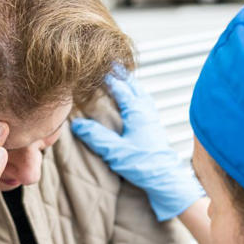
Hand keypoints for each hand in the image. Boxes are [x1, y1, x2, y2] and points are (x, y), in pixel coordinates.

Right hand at [71, 72, 203, 220]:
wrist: (166, 180)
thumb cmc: (143, 165)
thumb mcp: (115, 151)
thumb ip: (96, 137)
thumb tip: (77, 124)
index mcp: (137, 111)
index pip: (120, 88)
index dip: (108, 77)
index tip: (97, 68)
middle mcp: (146, 111)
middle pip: (133, 86)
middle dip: (121, 75)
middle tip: (111, 64)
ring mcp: (152, 119)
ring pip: (141, 94)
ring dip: (131, 85)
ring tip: (122, 80)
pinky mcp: (155, 128)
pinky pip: (145, 104)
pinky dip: (137, 97)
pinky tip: (134, 104)